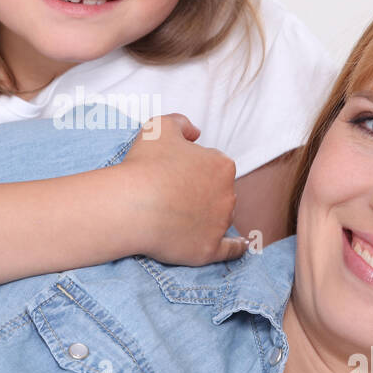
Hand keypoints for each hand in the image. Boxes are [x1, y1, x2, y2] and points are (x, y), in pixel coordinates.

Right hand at [120, 113, 248, 265]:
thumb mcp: (160, 127)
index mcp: (221, 165)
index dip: (193, 168)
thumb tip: (195, 133)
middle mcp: (228, 194)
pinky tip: (241, 246)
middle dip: (202, 192)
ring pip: (222, 218)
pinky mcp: (209, 249)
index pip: (213, 165)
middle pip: (220, 192)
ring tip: (181, 218)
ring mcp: (220, 224)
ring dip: (209, 216)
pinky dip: (237, 247)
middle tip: (172, 195)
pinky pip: (231, 249)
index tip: (173, 173)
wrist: (132, 207)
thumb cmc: (145, 166)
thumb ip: (181, 123)